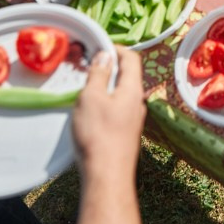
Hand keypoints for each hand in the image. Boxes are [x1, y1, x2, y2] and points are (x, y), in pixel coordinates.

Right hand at [73, 48, 145, 176]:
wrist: (106, 176)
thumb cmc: (98, 134)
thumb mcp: (92, 97)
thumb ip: (99, 74)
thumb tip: (106, 55)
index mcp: (133, 89)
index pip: (132, 58)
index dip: (116, 48)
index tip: (98, 47)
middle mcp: (138, 103)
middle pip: (127, 76)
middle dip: (108, 68)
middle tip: (87, 67)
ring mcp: (133, 120)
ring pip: (121, 95)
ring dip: (105, 87)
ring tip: (85, 89)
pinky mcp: (126, 134)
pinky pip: (117, 110)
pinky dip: (105, 104)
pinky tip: (90, 113)